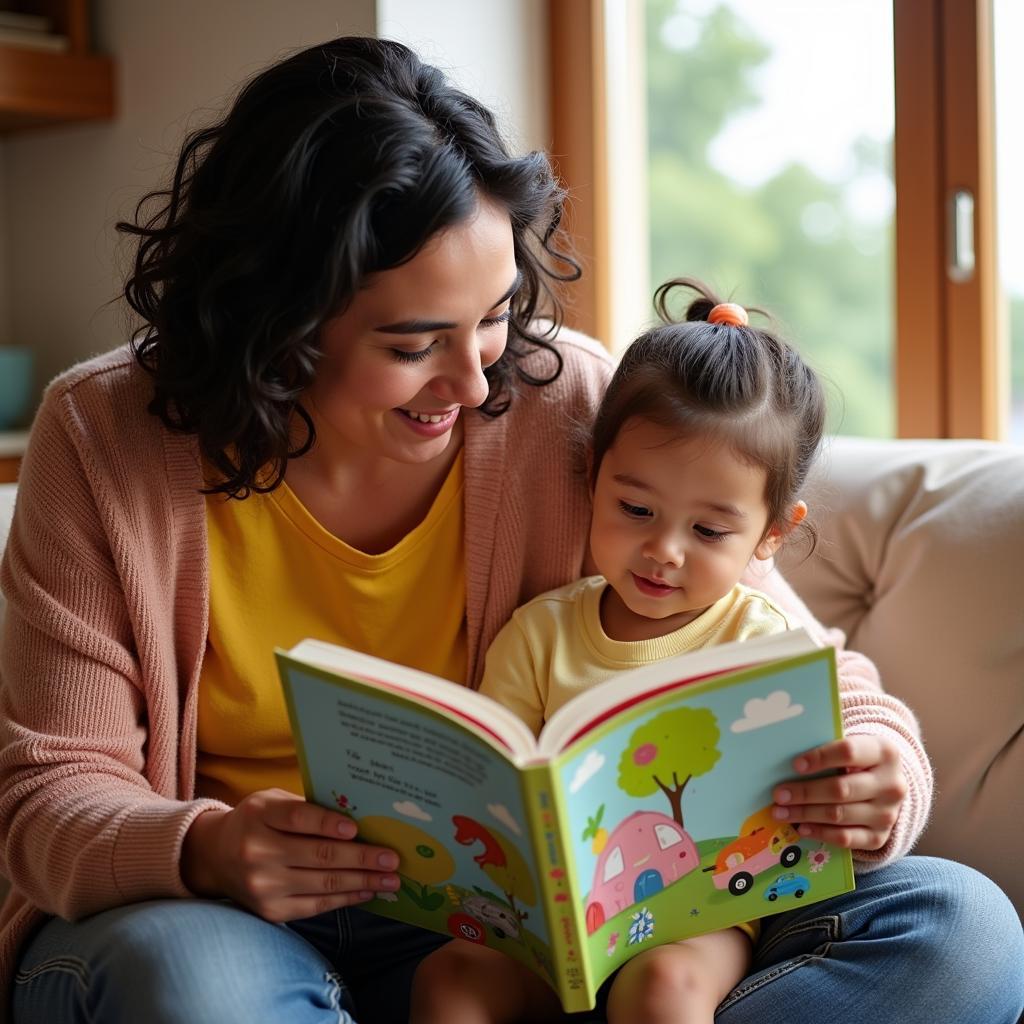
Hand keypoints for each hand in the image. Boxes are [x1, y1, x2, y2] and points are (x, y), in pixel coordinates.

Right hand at [182, 788, 400, 920]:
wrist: (216, 856)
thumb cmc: (258, 821)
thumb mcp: (272, 803)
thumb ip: (306, 808)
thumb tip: (359, 816)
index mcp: (259, 815)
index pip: (297, 818)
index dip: (328, 824)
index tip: (356, 828)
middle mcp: (257, 852)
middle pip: (317, 855)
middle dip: (361, 858)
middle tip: (392, 859)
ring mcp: (263, 885)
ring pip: (322, 883)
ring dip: (362, 882)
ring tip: (390, 880)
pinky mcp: (270, 911)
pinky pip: (315, 905)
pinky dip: (345, 898)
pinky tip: (367, 892)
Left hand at [771, 736, 907, 850]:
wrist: (887, 786)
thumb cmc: (858, 761)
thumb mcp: (853, 746)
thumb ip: (827, 749)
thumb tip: (786, 759)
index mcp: (884, 753)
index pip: (849, 752)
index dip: (820, 758)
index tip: (795, 765)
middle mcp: (891, 785)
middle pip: (841, 789)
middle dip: (805, 792)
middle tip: (779, 794)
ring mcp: (888, 814)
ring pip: (839, 815)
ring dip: (805, 814)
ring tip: (781, 812)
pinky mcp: (880, 837)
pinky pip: (846, 838)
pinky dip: (820, 833)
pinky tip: (801, 827)